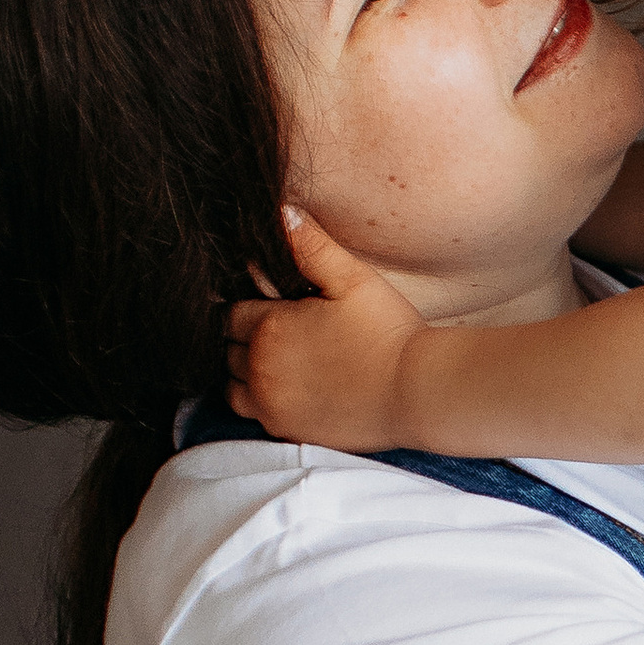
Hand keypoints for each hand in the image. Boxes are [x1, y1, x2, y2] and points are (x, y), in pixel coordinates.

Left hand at [226, 207, 426, 448]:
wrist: (416, 391)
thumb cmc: (388, 331)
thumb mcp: (353, 278)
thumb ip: (311, 246)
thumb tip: (281, 213)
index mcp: (269, 329)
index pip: (230, 315)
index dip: (247, 308)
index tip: (271, 307)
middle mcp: (260, 370)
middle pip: (227, 352)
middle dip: (244, 339)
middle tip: (279, 333)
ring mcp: (272, 405)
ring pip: (232, 387)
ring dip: (246, 374)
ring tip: (278, 363)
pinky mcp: (288, 431)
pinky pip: (255, 416)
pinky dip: (262, 402)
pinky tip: (291, 390)